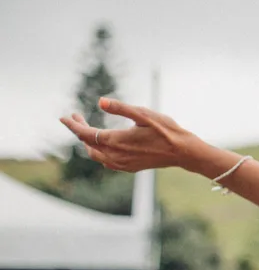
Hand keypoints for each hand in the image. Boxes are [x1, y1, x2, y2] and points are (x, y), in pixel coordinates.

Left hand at [59, 99, 204, 173]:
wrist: (184, 152)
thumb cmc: (167, 131)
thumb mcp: (144, 114)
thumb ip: (121, 108)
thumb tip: (100, 102)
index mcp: (116, 141)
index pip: (85, 134)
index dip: (73, 125)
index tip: (65, 117)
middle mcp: (116, 155)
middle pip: (88, 144)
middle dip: (79, 131)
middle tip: (77, 117)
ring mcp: (123, 164)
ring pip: (96, 155)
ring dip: (88, 143)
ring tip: (87, 131)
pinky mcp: (130, 168)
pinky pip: (107, 162)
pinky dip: (99, 153)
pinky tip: (103, 146)